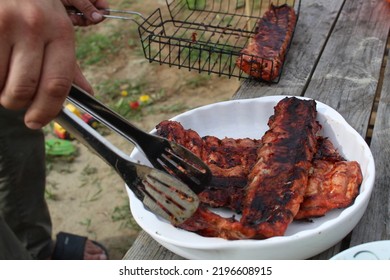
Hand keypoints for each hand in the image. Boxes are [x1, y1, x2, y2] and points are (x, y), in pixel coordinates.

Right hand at [0, 0, 107, 129]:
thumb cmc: (35, 7)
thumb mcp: (58, 29)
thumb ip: (68, 64)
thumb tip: (86, 93)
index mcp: (61, 32)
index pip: (57, 84)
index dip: (46, 111)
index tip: (36, 122)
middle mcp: (35, 27)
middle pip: (25, 88)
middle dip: (18, 103)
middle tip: (15, 100)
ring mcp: (6, 23)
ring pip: (0, 83)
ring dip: (0, 91)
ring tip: (4, 78)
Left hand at [62, 0, 108, 25]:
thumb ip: (87, 7)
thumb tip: (98, 18)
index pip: (103, 7)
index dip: (102, 14)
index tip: (96, 18)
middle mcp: (87, 3)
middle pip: (95, 16)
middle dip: (88, 18)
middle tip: (80, 17)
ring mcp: (80, 9)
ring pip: (86, 20)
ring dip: (79, 20)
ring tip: (70, 13)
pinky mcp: (73, 14)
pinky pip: (78, 22)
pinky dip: (73, 21)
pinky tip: (67, 15)